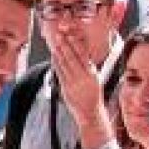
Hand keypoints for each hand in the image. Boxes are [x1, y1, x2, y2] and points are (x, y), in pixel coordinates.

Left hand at [47, 27, 107, 146]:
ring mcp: (73, 83)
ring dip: (59, 53)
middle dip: (65, 46)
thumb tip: (81, 56)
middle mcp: (83, 77)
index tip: (71, 36)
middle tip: (59, 36)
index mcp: (92, 73)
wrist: (90, 112)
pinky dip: (56, 64)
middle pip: (72, 58)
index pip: (83, 56)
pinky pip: (60, 74)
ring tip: (55, 43)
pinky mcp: (65, 89)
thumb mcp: (94, 79)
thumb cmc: (92, 94)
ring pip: (64, 65)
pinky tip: (53, 57)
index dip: (76, 45)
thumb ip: (88, 68)